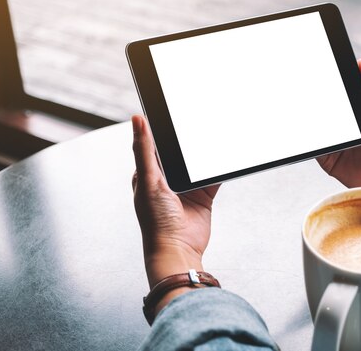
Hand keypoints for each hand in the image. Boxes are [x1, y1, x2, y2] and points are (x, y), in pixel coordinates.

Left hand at [131, 115, 219, 288]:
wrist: (178, 249)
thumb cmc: (156, 221)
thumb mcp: (148, 179)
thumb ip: (144, 149)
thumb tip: (137, 119)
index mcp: (148, 172)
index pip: (155, 143)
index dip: (163, 128)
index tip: (174, 111)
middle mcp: (167, 179)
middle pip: (180, 151)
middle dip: (189, 140)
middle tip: (199, 121)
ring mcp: (186, 187)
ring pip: (198, 163)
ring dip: (205, 155)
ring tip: (213, 138)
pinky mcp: (204, 195)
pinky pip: (213, 177)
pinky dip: (218, 170)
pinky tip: (223, 160)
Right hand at [317, 59, 360, 210]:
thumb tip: (360, 64)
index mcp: (359, 121)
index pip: (339, 103)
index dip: (329, 92)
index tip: (319, 78)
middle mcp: (347, 135)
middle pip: (326, 117)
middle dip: (316, 106)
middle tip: (306, 92)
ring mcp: (337, 149)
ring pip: (318, 133)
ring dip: (311, 124)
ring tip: (303, 111)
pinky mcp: (330, 163)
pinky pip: (316, 150)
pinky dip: (310, 143)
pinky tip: (309, 133)